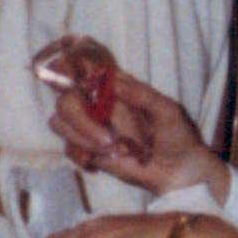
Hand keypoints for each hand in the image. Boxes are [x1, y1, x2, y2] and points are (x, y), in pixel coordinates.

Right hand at [39, 38, 215, 193]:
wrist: (178, 168)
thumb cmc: (176, 133)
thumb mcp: (167, 111)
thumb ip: (143, 95)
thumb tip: (114, 81)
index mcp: (115, 88)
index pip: (82, 70)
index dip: (67, 70)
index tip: (74, 82)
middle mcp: (96, 104)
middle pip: (65, 101)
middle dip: (80, 121)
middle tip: (108, 140)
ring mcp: (89, 126)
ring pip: (60, 123)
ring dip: (84, 139)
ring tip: (117, 151)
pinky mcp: (87, 148)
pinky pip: (68, 148)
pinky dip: (81, 155)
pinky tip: (100, 162)